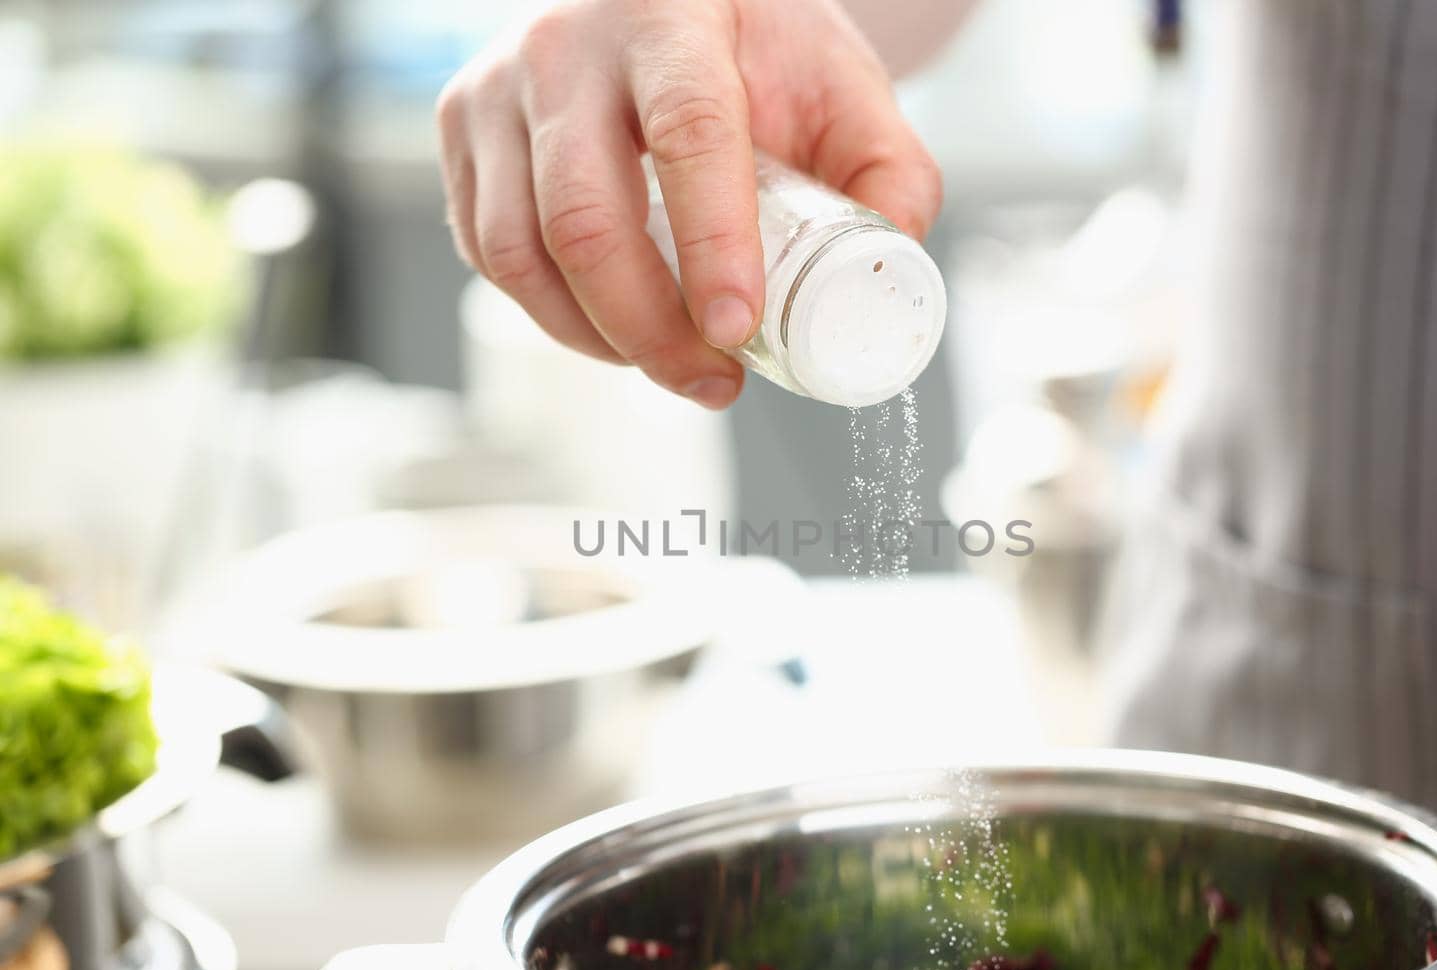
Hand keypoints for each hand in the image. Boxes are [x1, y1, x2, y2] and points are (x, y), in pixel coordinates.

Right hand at [435, 0, 941, 408]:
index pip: (688, 134)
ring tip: (672, 364)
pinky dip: (555, 316)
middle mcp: (565, 50)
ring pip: (520, 251)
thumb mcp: (837, 83)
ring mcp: (497, 94)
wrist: (656, 0)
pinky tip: (614, 327)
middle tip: (713, 380)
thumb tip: (887, 267)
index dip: (712, 245)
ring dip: (599, 337)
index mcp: (669, 19)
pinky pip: (492, 256)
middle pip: (583, 216)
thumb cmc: (748, 45)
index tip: (737, 329)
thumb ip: (885, 171)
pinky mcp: (463, 139)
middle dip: (649, 327)